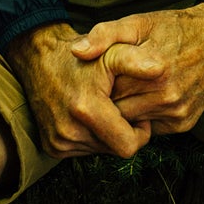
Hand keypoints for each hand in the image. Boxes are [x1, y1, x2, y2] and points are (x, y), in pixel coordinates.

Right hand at [4, 21, 151, 161]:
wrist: (42, 59)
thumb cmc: (82, 57)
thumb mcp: (112, 52)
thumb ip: (137, 60)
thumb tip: (161, 69)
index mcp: (86, 110)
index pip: (129, 146)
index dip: (140, 132)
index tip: (137, 113)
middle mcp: (69, 131)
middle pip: (115, 150)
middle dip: (124, 132)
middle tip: (120, 108)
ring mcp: (58, 142)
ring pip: (100, 151)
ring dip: (106, 134)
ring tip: (102, 109)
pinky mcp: (51, 147)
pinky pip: (83, 151)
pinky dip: (90, 137)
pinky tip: (88, 116)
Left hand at [66, 3, 203, 135]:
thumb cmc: (176, 29)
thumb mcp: (140, 22)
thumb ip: (105, 34)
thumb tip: (76, 52)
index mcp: (154, 69)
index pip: (106, 89)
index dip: (98, 81)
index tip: (97, 73)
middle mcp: (167, 96)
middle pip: (117, 109)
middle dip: (108, 98)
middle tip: (108, 84)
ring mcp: (177, 113)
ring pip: (132, 122)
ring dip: (125, 109)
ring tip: (126, 89)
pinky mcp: (184, 123)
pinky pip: (150, 128)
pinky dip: (144, 115)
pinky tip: (144, 97)